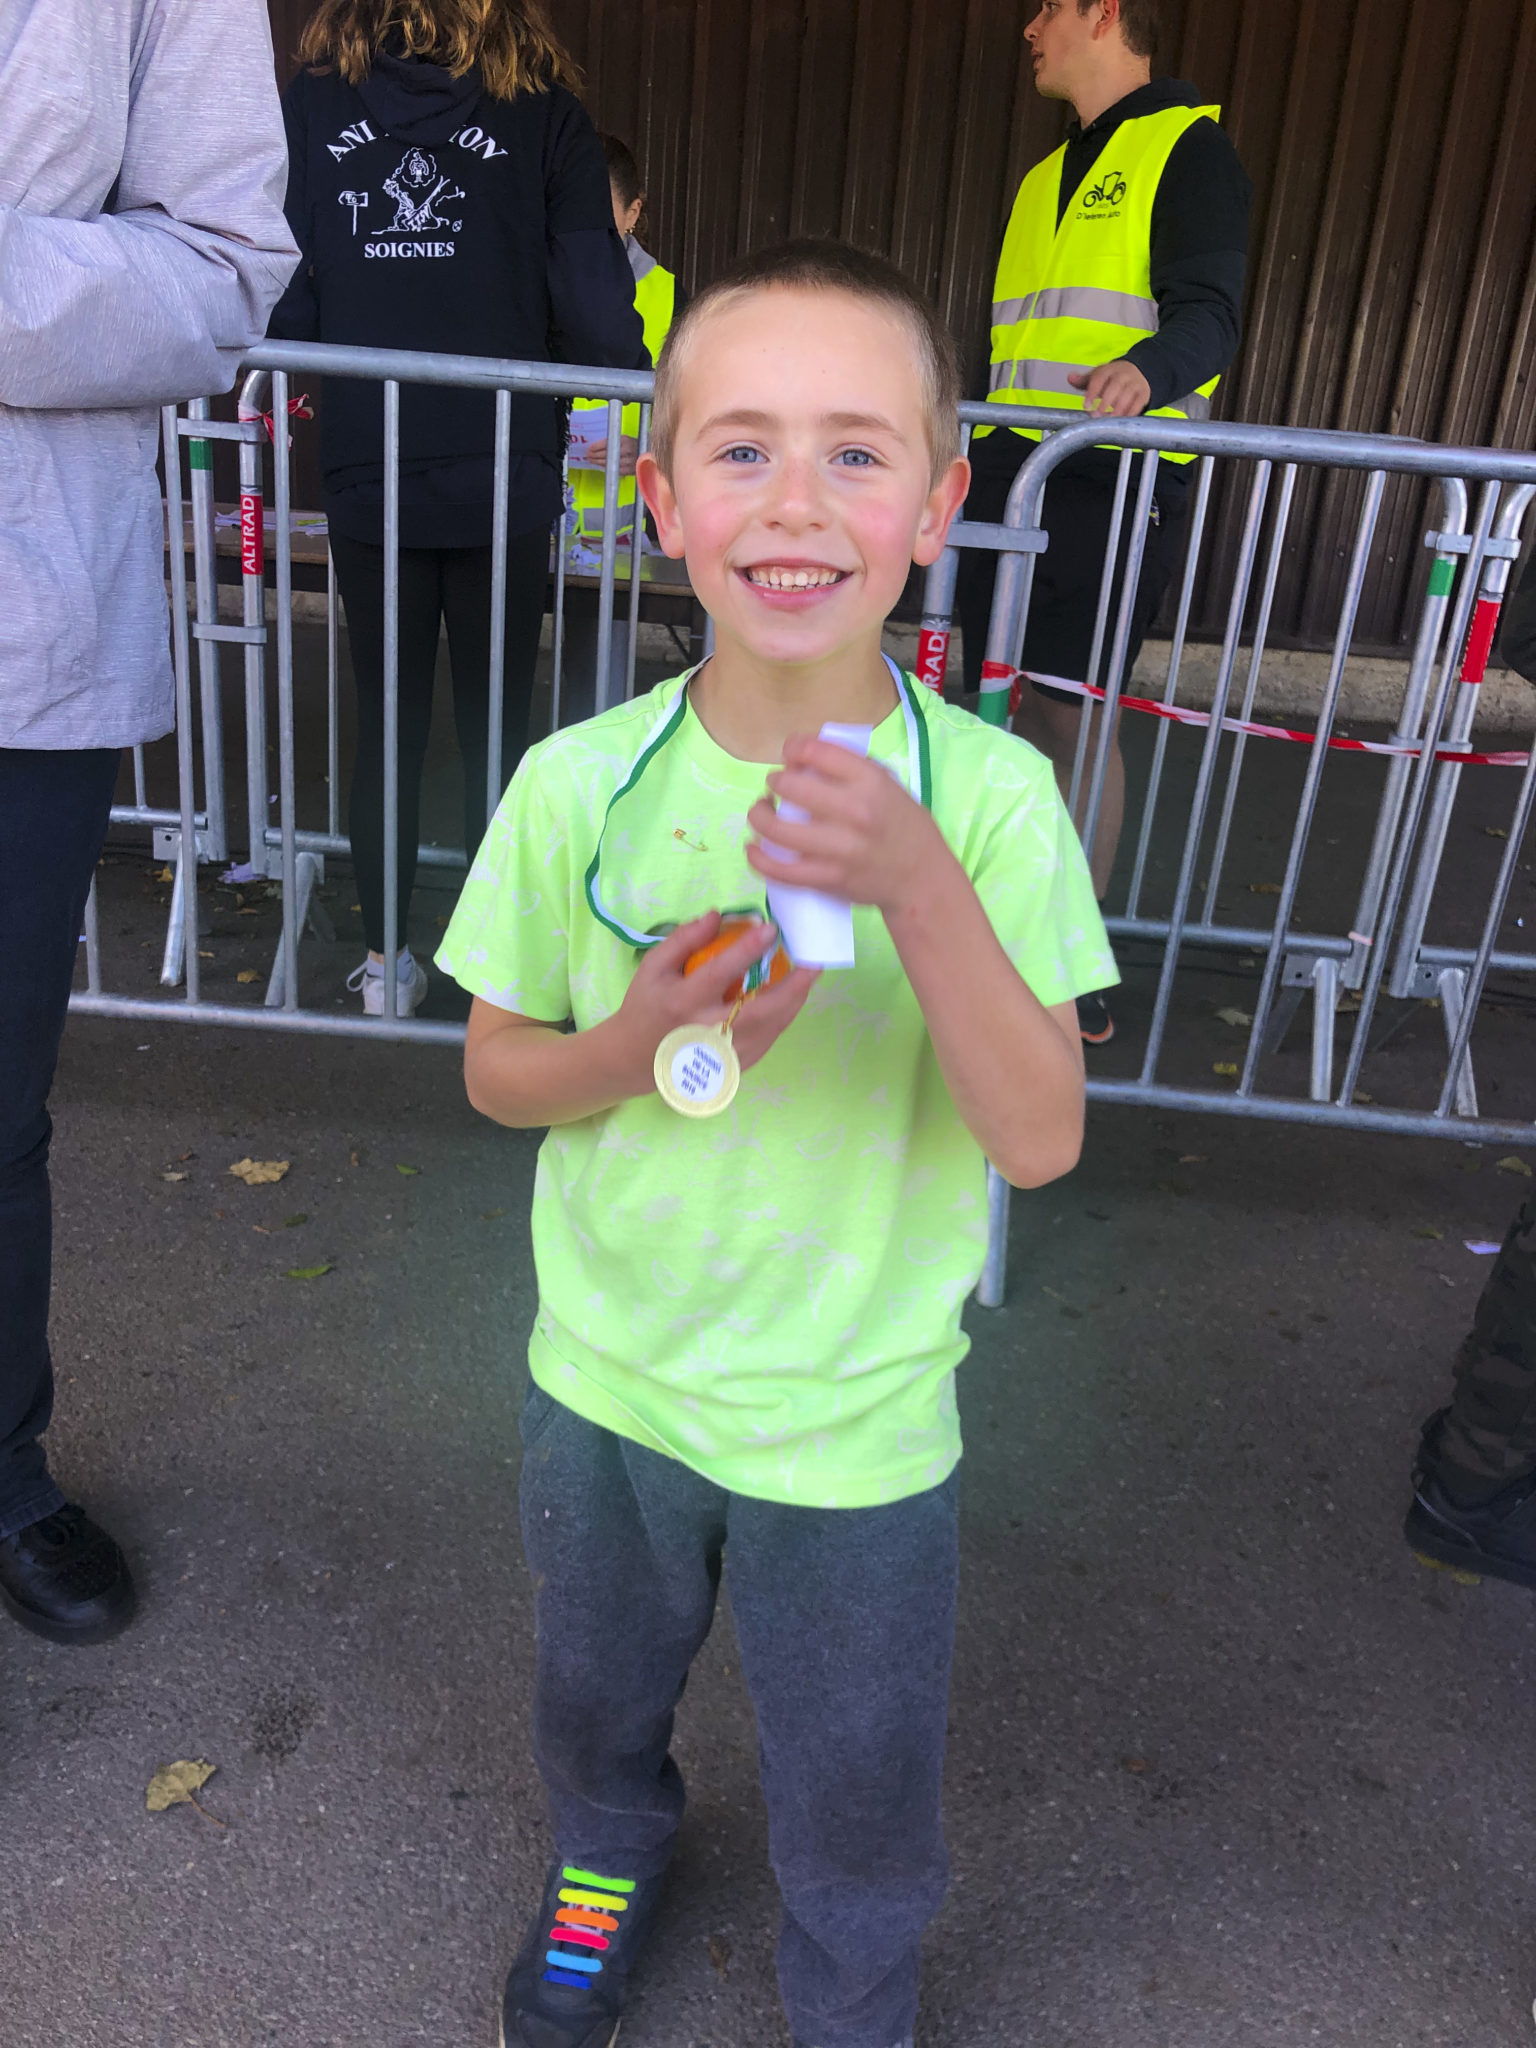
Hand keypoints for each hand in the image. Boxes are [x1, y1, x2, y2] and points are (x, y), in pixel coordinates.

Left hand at [581, 435, 641, 477]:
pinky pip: (615, 470)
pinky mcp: (630, 470)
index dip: (595, 447)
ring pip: (609, 463)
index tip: (589, 449)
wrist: (650, 453)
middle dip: (595, 456)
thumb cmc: (636, 445)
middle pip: (606, 454)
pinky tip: (602, 466)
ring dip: (598, 463)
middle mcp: (626, 450)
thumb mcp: (625, 439)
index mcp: (624, 440)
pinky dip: (607, 468)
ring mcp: (628, 461)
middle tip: (588, 456)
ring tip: (592, 461)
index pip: (606, 443)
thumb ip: (614, 441)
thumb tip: (598, 446)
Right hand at [612, 911, 819, 1087]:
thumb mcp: (653, 968)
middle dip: (793, 985)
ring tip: (809, 974)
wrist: (635, 1059)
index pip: (720, 972)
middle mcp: (706, 1031)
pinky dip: (784, 1015)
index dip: (747, 950)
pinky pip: (769, 1038)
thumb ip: (683, 940)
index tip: (770, 928)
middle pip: (760, 1009)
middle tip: (813, 961)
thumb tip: (716, 915)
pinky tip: (792, 997)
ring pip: (771, 1026)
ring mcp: (724, 1054)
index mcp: (682, 1002)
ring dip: (795, 999)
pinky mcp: (735, 1065)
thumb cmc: (645, 1007)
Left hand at [745, 737, 949, 920]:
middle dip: (775, 781)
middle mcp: (855, 812)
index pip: (817, 752)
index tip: (790, 753)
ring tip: (761, 812)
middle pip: (791, 786)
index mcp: (871, 782)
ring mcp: (840, 848)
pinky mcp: (828, 878)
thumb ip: (851, 770)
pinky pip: (780, 869)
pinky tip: (754, 847)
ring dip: (759, 816)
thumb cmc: (903, 826)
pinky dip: (759, 858)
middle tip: (776, 785)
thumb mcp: (889, 785)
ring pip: (777, 828)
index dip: (794, 747)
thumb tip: (804, 756)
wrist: (920, 877)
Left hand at [1067, 359, 1151, 417]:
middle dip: (1105, 402)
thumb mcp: (1098, 377)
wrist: (1138, 373)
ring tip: (1108, 421)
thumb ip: (1083, 381)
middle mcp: (1124, 374)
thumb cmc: (1112, 378)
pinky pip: (1138, 404)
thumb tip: (1070, 378)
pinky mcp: (1143, 394)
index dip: (1092, 391)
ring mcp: (1135, 383)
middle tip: (1095, 416)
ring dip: (1117, 409)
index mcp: (1109, 369)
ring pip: (1128, 395)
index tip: (1086, 405)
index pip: (1100, 377)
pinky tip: (1121, 422)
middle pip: (1115, 386)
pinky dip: (1130, 413)